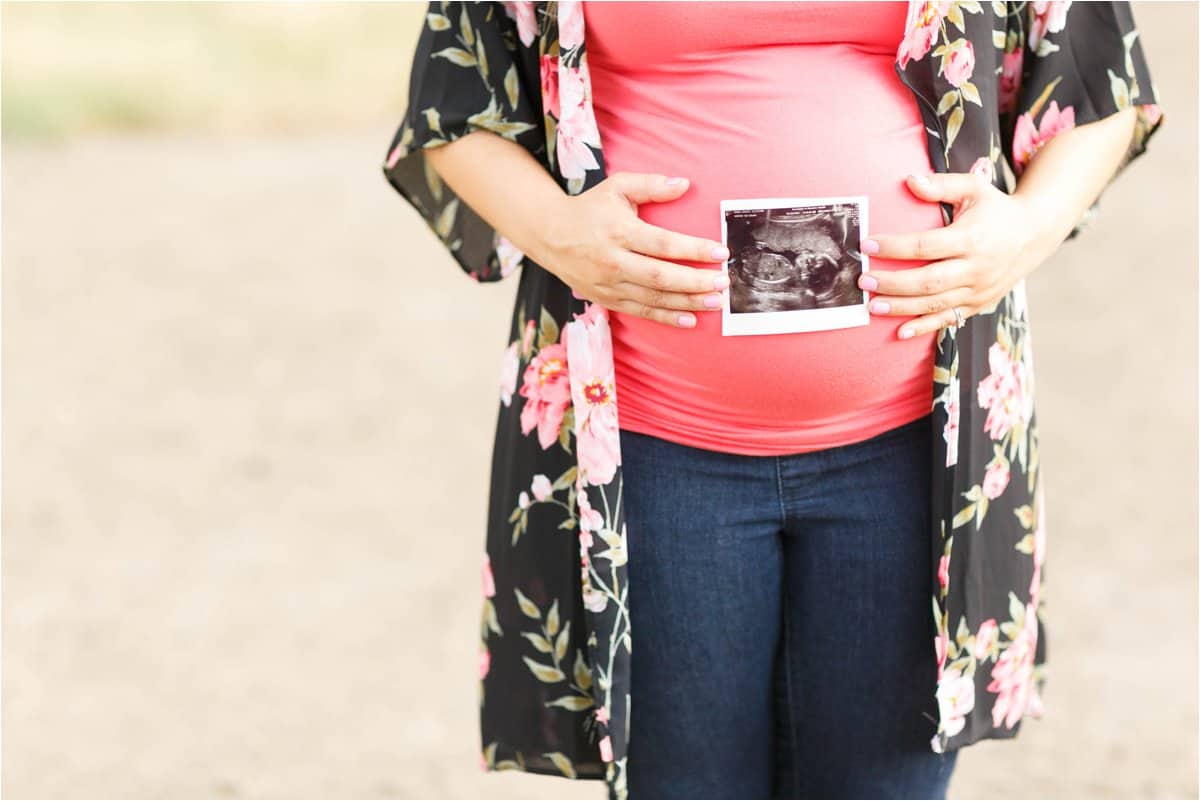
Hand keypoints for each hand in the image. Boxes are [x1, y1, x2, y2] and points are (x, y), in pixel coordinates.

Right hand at [541, 172, 730, 328]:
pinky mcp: (606, 299)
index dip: (694, 250)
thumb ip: (651, 185)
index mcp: (619, 231)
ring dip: (687, 302)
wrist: (549, 235)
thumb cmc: (589, 209)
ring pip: (653, 298)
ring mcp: (609, 284)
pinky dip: (665, 317)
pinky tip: (689, 319)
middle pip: (661, 276)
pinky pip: (640, 311)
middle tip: (724, 282)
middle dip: (696, 282)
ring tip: (715, 302)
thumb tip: (684, 184)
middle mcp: (613, 261)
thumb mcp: (617, 187)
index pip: (663, 244)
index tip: (721, 253)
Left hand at [858, 171, 1054, 339]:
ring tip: (872, 305)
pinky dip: (924, 328)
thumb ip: (941, 185)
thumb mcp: (973, 188)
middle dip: (892, 283)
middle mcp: (976, 268)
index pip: (925, 246)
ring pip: (934, 304)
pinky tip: (900, 332)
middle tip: (863, 280)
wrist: (1034, 234)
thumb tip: (909, 180)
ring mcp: (978, 290)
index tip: (867, 245)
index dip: (894, 247)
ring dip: (901, 307)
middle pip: (927, 281)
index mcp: (971, 238)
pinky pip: (948, 319)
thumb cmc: (996, 209)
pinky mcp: (978, 304)